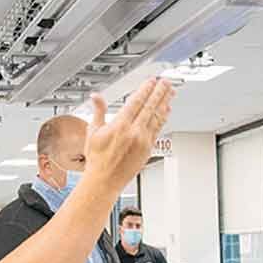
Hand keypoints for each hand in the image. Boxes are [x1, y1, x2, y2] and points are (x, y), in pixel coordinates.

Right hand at [82, 80, 174, 196]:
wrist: (104, 180)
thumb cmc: (97, 159)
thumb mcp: (92, 132)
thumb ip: (98, 111)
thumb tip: (96, 97)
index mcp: (120, 125)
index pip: (136, 102)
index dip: (145, 89)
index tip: (151, 81)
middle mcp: (134, 132)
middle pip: (150, 107)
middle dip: (159, 92)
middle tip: (165, 82)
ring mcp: (143, 141)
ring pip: (157, 117)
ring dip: (165, 103)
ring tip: (170, 93)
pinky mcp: (148, 149)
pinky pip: (158, 129)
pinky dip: (163, 118)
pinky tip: (166, 112)